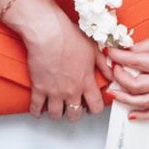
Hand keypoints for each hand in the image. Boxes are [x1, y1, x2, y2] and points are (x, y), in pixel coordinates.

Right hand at [17, 0, 106, 119]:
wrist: (48, 33)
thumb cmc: (70, 37)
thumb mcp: (94, 49)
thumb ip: (104, 65)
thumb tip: (112, 76)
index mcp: (86, 81)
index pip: (96, 106)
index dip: (94, 109)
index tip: (91, 106)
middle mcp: (71, 90)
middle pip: (75, 115)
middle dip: (75, 114)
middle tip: (73, 108)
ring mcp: (54, 91)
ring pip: (56, 115)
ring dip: (57, 114)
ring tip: (57, 108)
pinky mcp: (38, 88)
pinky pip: (36, 107)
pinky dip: (37, 111)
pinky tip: (38, 111)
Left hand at [104, 22, 148, 112]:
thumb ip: (142, 46)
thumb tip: (123, 51)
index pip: (134, 62)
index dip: (117, 57)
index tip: (109, 51)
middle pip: (136, 86)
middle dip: (118, 77)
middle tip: (112, 67)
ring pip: (144, 102)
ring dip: (125, 99)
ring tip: (113, 92)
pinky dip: (145, 116)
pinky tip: (132, 115)